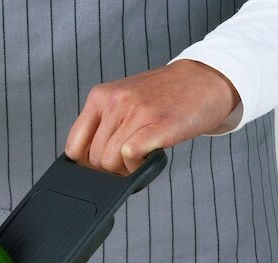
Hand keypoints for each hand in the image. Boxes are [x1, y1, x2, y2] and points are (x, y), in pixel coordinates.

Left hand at [65, 59, 239, 174]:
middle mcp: (113, 102)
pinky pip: (130, 156)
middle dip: (110, 168)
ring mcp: (134, 112)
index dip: (84, 164)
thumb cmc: (164, 96)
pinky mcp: (156, 125)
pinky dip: (137, 166)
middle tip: (130, 158)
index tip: (100, 165)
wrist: (205, 79)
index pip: (73, 145)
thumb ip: (102, 125)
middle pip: (93, 159)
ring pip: (109, 162)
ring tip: (142, 154)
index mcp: (99, 97)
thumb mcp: (122, 100)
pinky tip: (149, 155)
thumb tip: (84, 162)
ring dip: (125, 169)